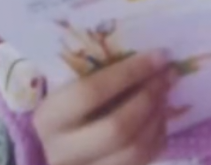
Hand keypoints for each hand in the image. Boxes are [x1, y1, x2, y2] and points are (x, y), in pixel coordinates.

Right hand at [34, 51, 170, 164]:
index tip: (159, 55)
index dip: (130, 73)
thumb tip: (146, 59)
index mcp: (50, 118)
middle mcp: (64, 151)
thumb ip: (94, 78)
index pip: (92, 92)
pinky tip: (159, 118)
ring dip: (158, 118)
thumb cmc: (59, 111)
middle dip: (150, 97)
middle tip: (168, 75)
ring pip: (133, 151)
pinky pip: (141, 163)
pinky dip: (157, 139)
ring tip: (166, 94)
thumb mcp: (65, 92)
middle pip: (117, 127)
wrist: (42, 158)